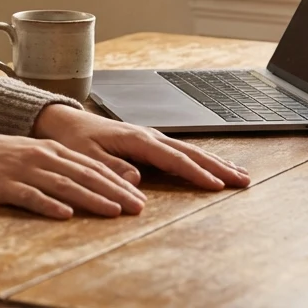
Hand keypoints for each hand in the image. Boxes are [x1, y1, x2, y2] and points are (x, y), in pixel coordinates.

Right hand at [0, 123, 146, 219]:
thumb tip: (87, 182)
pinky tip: (64, 215)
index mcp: (50, 149)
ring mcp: (22, 170)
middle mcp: (41, 157)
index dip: (118, 182)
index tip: (139, 198)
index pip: (92, 166)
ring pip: (64, 185)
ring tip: (113, 211)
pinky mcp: (3, 184)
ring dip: (91, 198)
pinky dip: (48, 205)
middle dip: (115, 192)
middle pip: (85, 175)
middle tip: (138, 208)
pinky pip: (30, 196)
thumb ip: (57, 166)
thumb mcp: (30, 154)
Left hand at [31, 104, 250, 190]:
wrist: (63, 121)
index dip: (196, 173)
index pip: (174, 159)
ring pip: (190, 151)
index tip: (216, 186)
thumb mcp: (85, 155)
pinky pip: (180, 152)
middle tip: (244, 181)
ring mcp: (150, 138)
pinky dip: (200, 160)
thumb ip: (110, 167)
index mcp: (137, 139)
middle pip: (191, 153)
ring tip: (239, 175)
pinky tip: (212, 168)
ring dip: (215, 163)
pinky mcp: (148, 142)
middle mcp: (149, 136)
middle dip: (218, 167)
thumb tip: (135, 179)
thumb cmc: (73, 138)